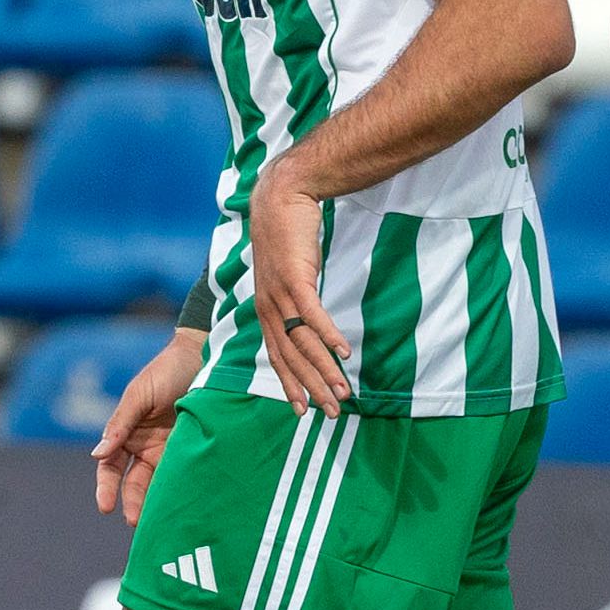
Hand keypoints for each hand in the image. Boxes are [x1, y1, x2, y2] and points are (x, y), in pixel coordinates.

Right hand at [93, 329, 208, 519]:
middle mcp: (146, 447)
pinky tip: (179, 507)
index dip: (106, 487)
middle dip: (133, 503)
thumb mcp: (138, 395)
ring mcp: (170, 452)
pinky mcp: (192, 452)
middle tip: (135, 522)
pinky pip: (183, 477)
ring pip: (158, 486)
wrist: (205, 357)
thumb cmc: (167, 371)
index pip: (111, 467)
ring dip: (155, 504)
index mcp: (127, 433)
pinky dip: (179, 493)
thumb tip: (97, 455)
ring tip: (157, 523)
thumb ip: (119, 425)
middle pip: (134, 483)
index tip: (105, 506)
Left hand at [246, 167, 351, 413]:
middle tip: (332, 413)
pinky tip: (345, 353)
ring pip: (302, 342)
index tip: (303, 411)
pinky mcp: (296, 278)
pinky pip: (313, 315)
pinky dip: (329, 336)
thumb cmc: (286, 236)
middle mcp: (268, 307)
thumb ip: (294, 298)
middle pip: (291, 357)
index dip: (290, 384)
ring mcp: (280, 294)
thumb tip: (306, 317)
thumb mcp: (286, 274)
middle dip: (311, 388)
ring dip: (324, 369)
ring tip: (344, 391)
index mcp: (264, 309)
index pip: (278, 356)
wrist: (281, 197)